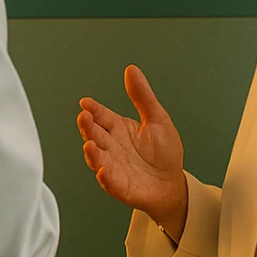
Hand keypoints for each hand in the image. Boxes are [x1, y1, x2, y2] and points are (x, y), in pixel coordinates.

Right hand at [77, 65, 186, 236]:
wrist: (172, 184)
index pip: (101, 116)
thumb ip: (142, 96)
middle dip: (87, 126)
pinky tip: (104, 170)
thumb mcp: (157, 118)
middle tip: (84, 117)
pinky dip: (106, 177)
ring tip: (89, 144)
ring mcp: (113, 166)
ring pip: (97, 158)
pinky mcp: (120, 186)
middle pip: (95, 135)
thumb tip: (132, 70)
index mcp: (118, 128)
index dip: (93, 109)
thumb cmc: (164, 153)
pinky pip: (110, 182)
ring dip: (92, 152)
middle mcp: (111, 146)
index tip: (86, 103)